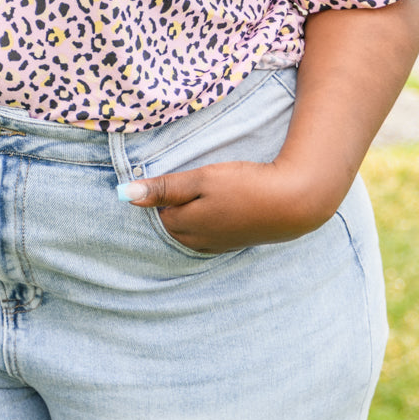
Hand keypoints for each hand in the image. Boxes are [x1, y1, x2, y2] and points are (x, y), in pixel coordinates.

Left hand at [123, 157, 348, 252]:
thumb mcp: (201, 180)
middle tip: (194, 181)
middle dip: (175, 204)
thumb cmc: (245, 186)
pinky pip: (210, 234)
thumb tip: (124, 194)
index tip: (180, 174)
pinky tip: (223, 207)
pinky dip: (210, 221)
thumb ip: (163, 187)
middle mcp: (197, 242)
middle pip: (173, 221)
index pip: (158, 209)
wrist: (294, 203)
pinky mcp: (235, 243)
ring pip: (191, 229)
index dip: (166, 190)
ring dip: (193, 213)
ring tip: (208, 192)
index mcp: (184, 226)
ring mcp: (218, 245)